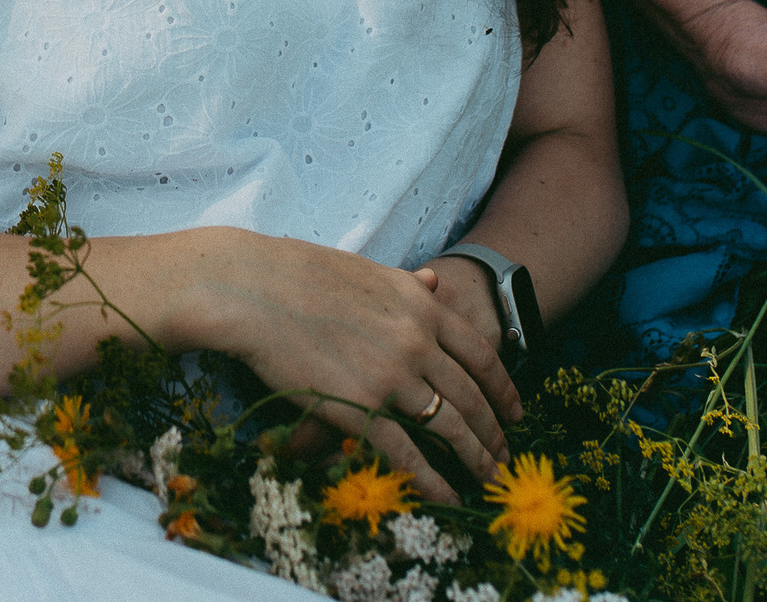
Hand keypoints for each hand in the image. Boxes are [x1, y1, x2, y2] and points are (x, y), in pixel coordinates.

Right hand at [180, 231, 518, 503]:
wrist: (251, 288)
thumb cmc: (297, 273)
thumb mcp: (367, 271)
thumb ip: (406, 284)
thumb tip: (436, 280)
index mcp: (421, 305)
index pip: (481, 355)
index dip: (504, 390)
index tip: (515, 412)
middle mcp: (417, 341)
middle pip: (472, 396)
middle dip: (494, 431)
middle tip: (505, 455)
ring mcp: (391, 375)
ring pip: (450, 427)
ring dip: (475, 458)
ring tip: (488, 478)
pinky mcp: (361, 405)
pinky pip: (407, 452)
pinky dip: (432, 480)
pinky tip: (447, 496)